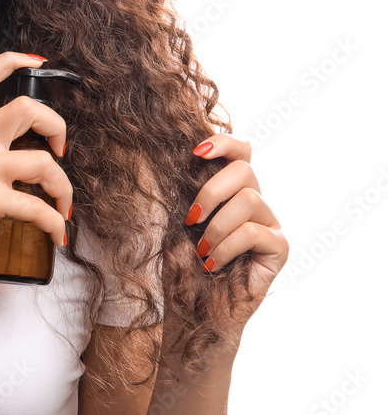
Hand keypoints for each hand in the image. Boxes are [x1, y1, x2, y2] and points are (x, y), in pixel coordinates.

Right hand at [0, 51, 72, 301]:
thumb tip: (38, 153)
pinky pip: (40, 206)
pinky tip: (55, 236)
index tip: (38, 62)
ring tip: (63, 209)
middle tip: (62, 153)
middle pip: (25, 107)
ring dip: (65, 189)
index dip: (12, 61)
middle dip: (58, 126)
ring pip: (44, 161)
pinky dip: (56, 224)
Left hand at [186, 134, 288, 328]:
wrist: (193, 312)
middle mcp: (254, 203)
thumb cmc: (183, 268)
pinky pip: (256, 232)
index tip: (195, 152)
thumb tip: (185, 156)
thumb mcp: (177, 222)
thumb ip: (187, 192)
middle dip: (211, 190)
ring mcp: (269, 225)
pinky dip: (227, 246)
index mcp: (229, 192)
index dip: (223, 143)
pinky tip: (213, 263)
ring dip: (216, 226)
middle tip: (190, 218)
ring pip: (250, 199)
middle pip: (245, 169)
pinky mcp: (279, 249)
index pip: (240, 152)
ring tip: (201, 251)